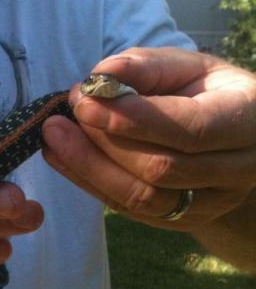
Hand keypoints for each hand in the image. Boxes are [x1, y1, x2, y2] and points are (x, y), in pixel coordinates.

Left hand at [41, 47, 255, 230]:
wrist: (232, 138)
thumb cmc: (205, 91)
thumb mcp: (187, 66)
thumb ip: (146, 66)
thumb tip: (100, 75)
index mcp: (248, 120)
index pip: (190, 129)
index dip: (134, 119)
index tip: (84, 102)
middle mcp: (238, 170)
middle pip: (162, 169)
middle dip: (103, 143)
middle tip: (62, 116)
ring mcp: (212, 204)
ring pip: (143, 198)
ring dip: (89, 168)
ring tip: (53, 138)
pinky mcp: (182, 222)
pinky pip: (130, 210)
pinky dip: (91, 183)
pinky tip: (62, 158)